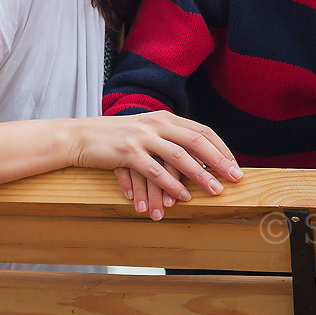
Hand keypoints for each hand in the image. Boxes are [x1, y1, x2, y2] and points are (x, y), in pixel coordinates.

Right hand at [73, 113, 242, 217]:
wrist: (80, 137)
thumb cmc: (116, 138)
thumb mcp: (146, 131)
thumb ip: (169, 138)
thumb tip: (198, 157)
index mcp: (165, 118)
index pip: (202, 130)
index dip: (221, 148)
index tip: (234, 165)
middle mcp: (156, 123)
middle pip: (196, 141)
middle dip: (219, 161)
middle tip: (235, 178)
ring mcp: (141, 137)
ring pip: (178, 156)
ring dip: (199, 175)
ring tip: (214, 191)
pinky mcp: (127, 152)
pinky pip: (154, 170)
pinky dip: (170, 184)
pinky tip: (181, 197)